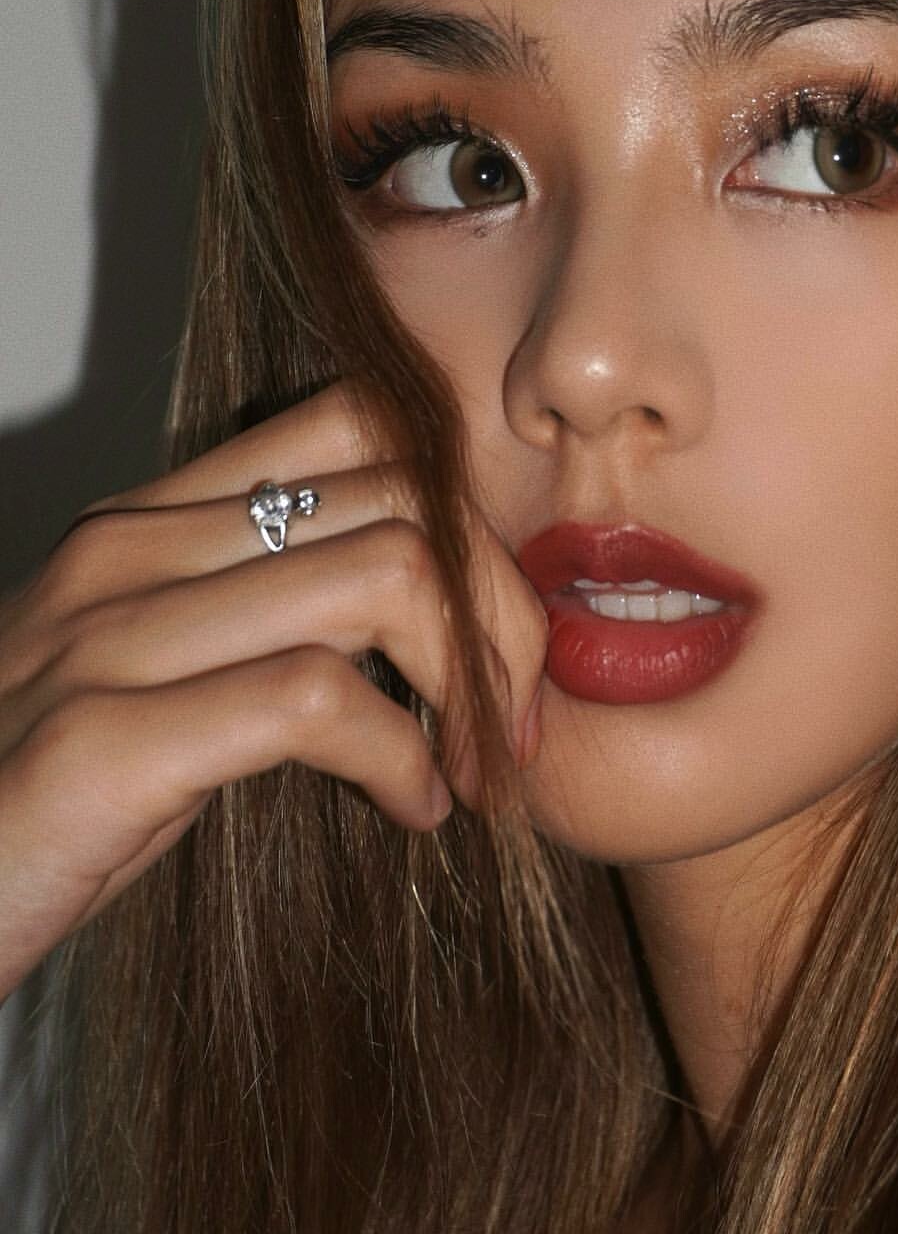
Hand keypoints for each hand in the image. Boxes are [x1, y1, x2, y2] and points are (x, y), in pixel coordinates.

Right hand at [0, 380, 547, 1002]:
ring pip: (386, 573)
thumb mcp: (155, 687)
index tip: (498, 631)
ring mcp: (107, 637)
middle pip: (406, 495)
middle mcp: (128, 553)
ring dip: (471, 683)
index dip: (470, 515)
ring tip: (477, 771)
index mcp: (149, 526)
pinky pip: (318, 700)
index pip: (359, 424)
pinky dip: (403, 757)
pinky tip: (414, 809)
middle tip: (515, 720)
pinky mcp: (99, 741)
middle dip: (501, 610)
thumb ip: (264, 628)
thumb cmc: (40, 809)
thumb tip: (435, 629)